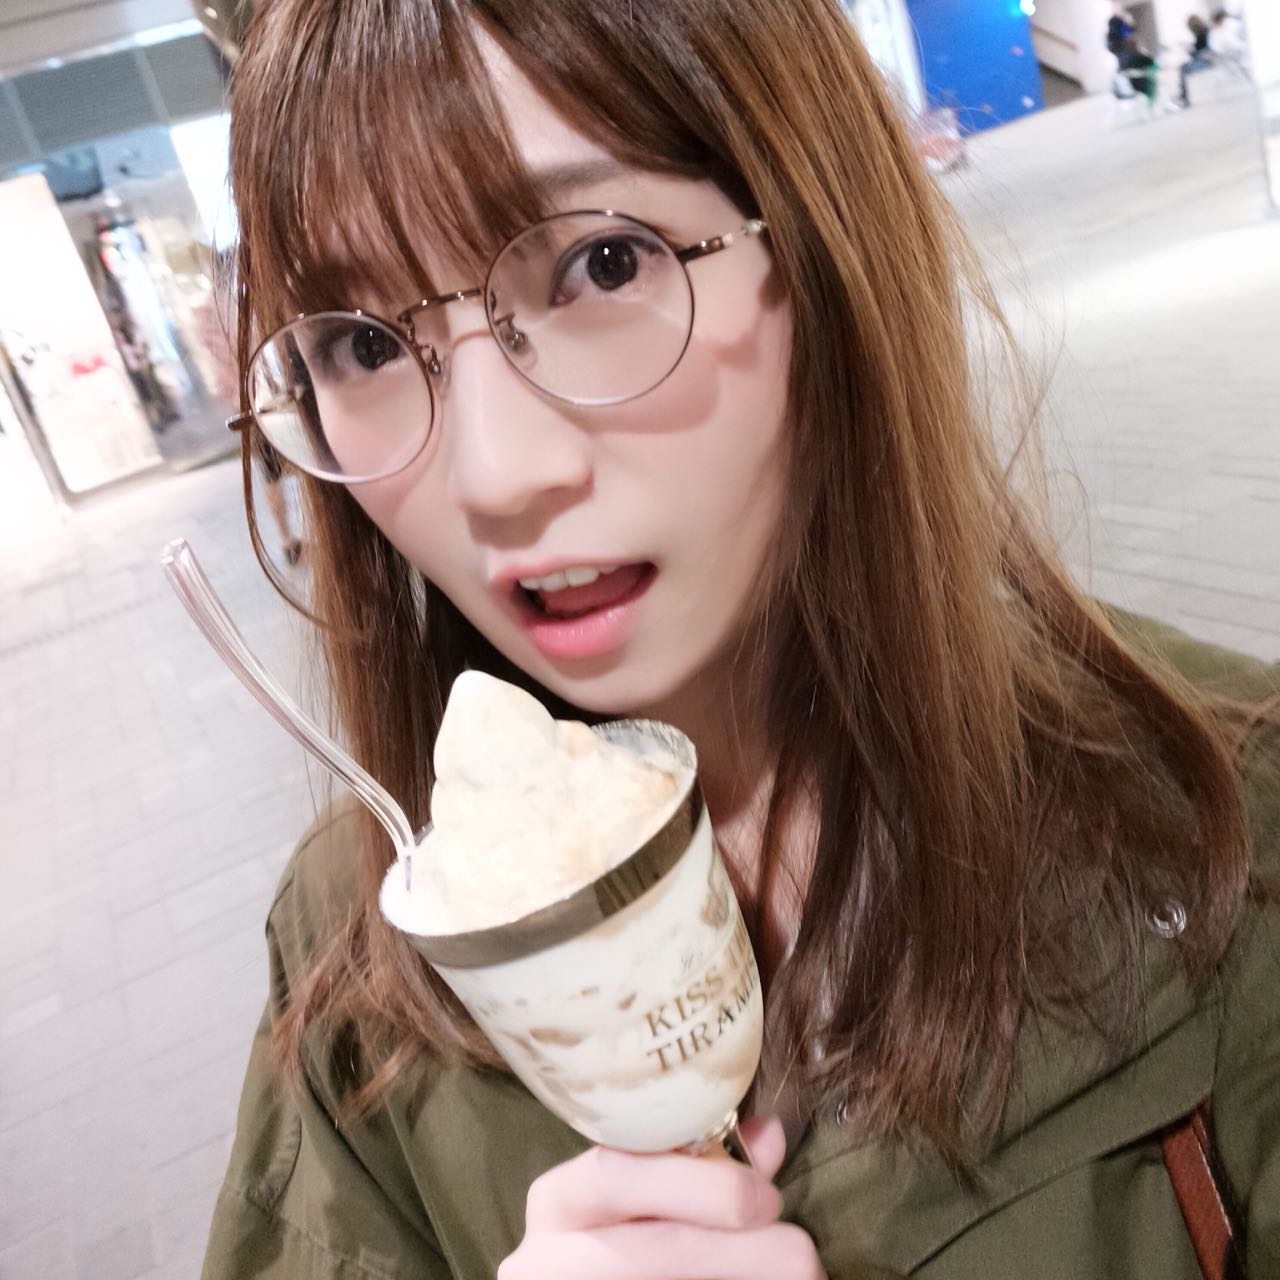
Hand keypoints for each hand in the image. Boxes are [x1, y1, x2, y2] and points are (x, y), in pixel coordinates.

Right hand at [498, 1116, 825, 1278]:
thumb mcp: (640, 1199)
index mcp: (559, 1201)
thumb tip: (766, 1134)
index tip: (767, 1196)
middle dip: (734, 1251)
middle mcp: (545, 1257)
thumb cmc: (618, 1238)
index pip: (617, 1174)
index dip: (698, 1183)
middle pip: (649, 1253)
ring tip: (798, 1276)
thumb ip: (698, 1169)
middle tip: (799, 1253)